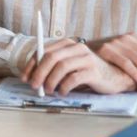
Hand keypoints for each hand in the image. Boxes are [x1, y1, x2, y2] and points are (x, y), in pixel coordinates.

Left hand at [21, 38, 136, 95]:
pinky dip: (63, 87)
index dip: (31, 65)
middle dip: (39, 73)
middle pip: (51, 58)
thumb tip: (30, 78)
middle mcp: (77, 48)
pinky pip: (73, 78)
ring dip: (50, 81)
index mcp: (66, 44)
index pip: (42, 51)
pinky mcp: (94, 71)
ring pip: (61, 67)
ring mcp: (87, 58)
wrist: (112, 76)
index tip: (25, 78)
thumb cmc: (83, 71)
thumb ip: (50, 67)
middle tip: (34, 86)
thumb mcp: (66, 66)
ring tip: (48, 90)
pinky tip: (62, 92)